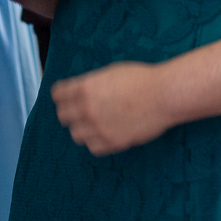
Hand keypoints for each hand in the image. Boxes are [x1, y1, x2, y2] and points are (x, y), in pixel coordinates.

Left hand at [51, 61, 170, 155]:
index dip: (61, 95)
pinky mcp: (112, 142)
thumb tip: (79, 92)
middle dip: (69, 112)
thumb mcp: (109, 73)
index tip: (65, 97)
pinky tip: (103, 134)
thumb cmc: (141, 79)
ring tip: (93, 124)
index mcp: (84, 88)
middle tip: (78, 112)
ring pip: (76, 134)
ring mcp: (98, 127)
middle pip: (63, 116)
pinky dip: (95, 142)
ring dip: (82, 129)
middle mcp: (87, 108)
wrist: (163, 95)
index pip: (58, 95)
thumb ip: (90, 84)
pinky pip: (92, 148)